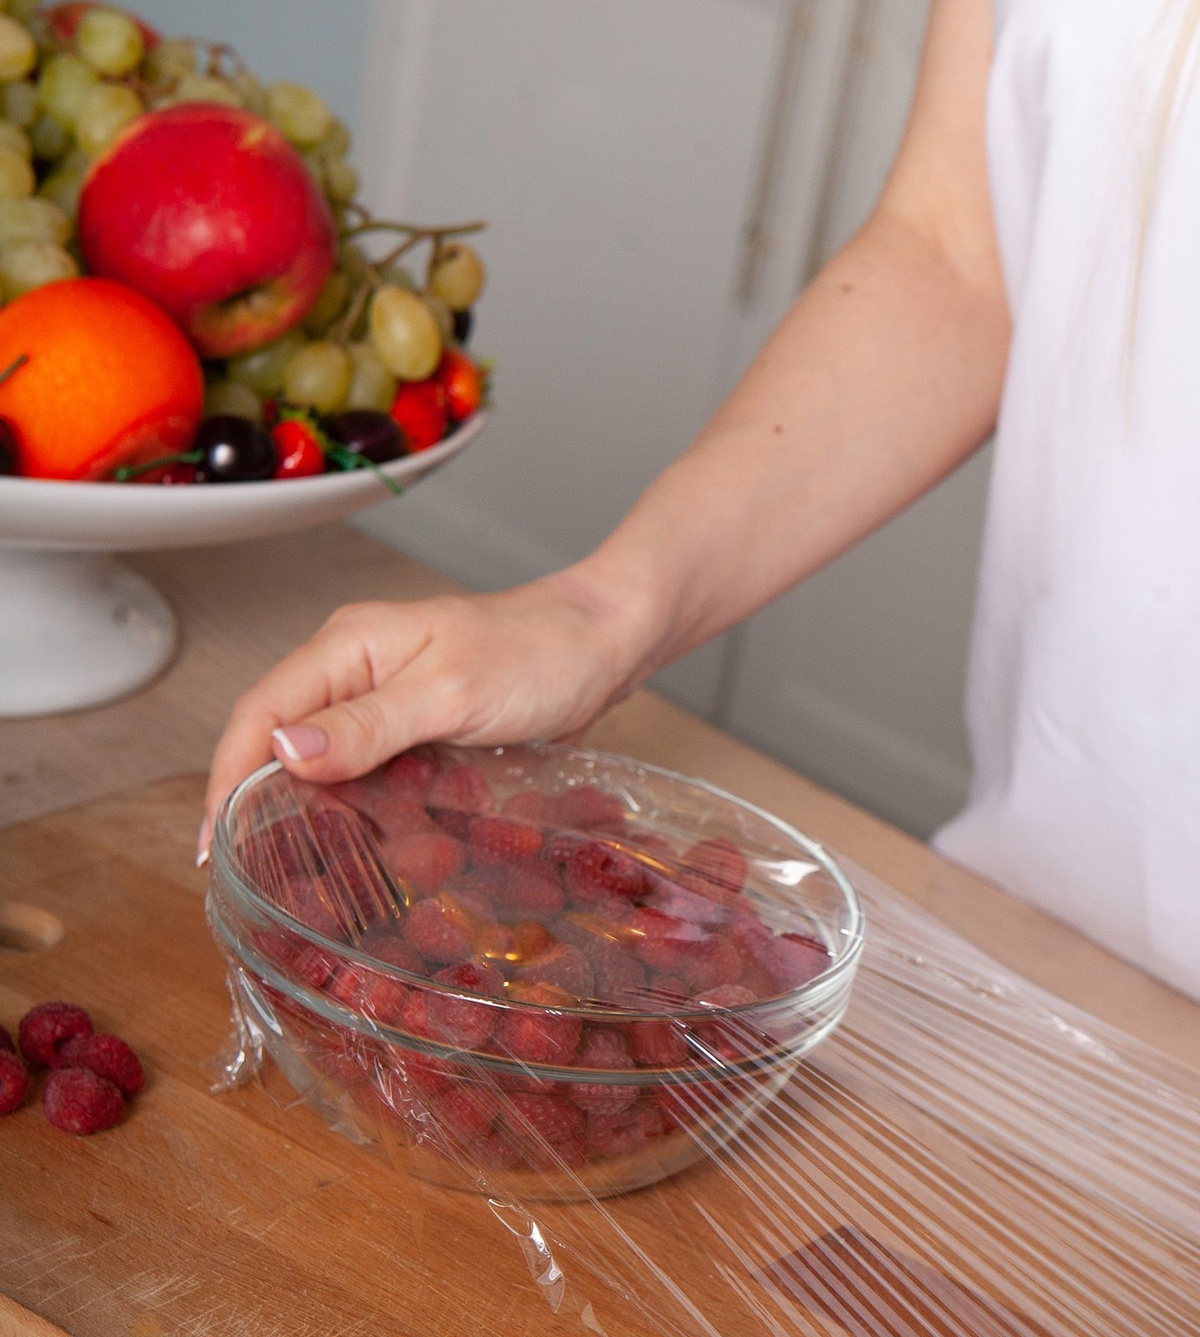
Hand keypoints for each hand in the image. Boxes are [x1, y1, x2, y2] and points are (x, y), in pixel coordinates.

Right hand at [198, 573, 645, 862]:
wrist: (603, 644)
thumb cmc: (537, 652)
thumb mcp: (450, 691)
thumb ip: (369, 722)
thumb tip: (281, 750)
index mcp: (349, 645)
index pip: (261, 711)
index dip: (227, 778)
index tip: (215, 847)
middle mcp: (357, 668)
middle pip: (288, 742)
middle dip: (274, 807)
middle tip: (271, 876)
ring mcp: (389, 697)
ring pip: (336, 767)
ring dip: (336, 818)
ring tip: (335, 874)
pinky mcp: (419, 724)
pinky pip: (380, 774)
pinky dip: (382, 811)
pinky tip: (396, 847)